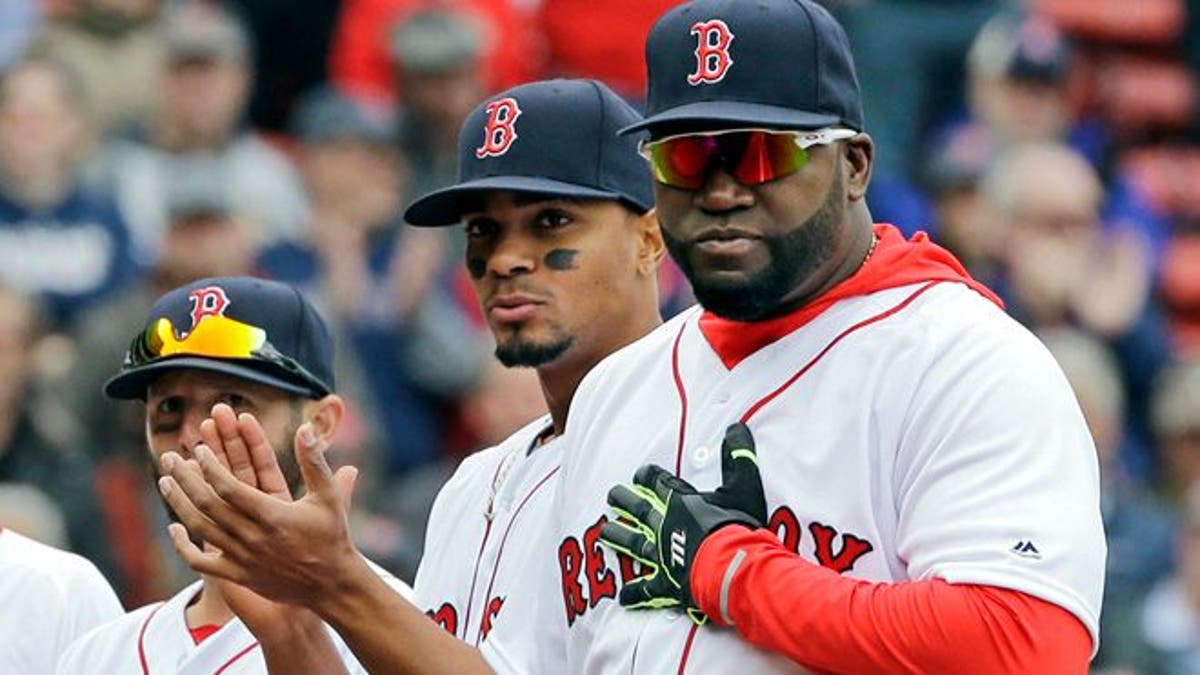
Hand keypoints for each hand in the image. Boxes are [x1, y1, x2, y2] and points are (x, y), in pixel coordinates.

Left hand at [192, 405, 322, 635]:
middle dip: (185, 477)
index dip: (211, 464)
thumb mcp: (329, 495)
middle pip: (207, 503)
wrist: (331, 584)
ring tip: (165, 481)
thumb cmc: (332, 535)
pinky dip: (182, 546)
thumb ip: (314, 461)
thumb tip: (305, 427)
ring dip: (178, 502)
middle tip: (169, 457)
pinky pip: (200, 562)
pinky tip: (174, 527)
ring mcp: (242, 557)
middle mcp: (253, 536)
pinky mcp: (237, 575)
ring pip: (199, 528)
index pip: (229, 486)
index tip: (200, 447)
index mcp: (273, 515)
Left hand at [599, 423, 766, 620]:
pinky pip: (645, 590)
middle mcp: (665, 526)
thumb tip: (736, 428)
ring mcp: (662, 555)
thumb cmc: (739, 527)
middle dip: (624, 501)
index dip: (648, 476)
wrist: (733, 568)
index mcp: (681, 502)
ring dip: (618, 537)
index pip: (658, 482)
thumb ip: (738, 458)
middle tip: (611, 495)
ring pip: (633, 544)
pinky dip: (634, 595)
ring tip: (605, 533)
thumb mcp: (743, 487)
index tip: (640, 473)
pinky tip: (622, 598)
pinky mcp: (666, 583)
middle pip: (639, 509)